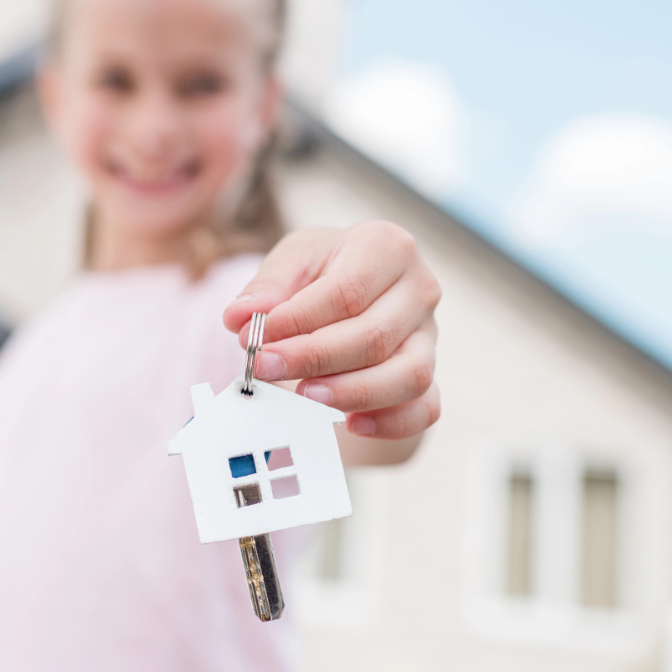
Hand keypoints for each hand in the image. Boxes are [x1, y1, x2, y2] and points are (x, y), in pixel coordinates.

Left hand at [224, 222, 440, 439]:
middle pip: (374, 336)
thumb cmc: (324, 272)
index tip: (256, 338)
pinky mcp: (431, 377)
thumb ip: (266, 287)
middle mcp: (419, 290)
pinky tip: (351, 424)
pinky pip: (424, 408)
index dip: (299, 320)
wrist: (355, 292)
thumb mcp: (293, 261)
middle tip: (265, 369)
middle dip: (314, 358)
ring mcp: (430, 337)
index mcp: (388, 247)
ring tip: (304, 397)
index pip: (347, 291)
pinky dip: (391, 422)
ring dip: (352, 392)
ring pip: (408, 375)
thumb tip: (240, 317)